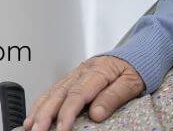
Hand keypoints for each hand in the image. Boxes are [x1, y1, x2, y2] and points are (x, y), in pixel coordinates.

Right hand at [24, 55, 143, 130]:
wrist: (141, 50)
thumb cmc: (137, 67)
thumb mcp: (132, 83)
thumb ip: (114, 97)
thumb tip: (96, 113)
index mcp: (99, 71)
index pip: (78, 94)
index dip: (67, 113)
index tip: (62, 129)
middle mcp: (84, 70)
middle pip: (60, 92)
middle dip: (46, 113)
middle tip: (38, 130)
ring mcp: (78, 72)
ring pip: (54, 90)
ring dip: (40, 109)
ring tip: (31, 126)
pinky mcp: (75, 76)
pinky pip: (55, 88)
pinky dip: (43, 101)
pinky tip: (36, 113)